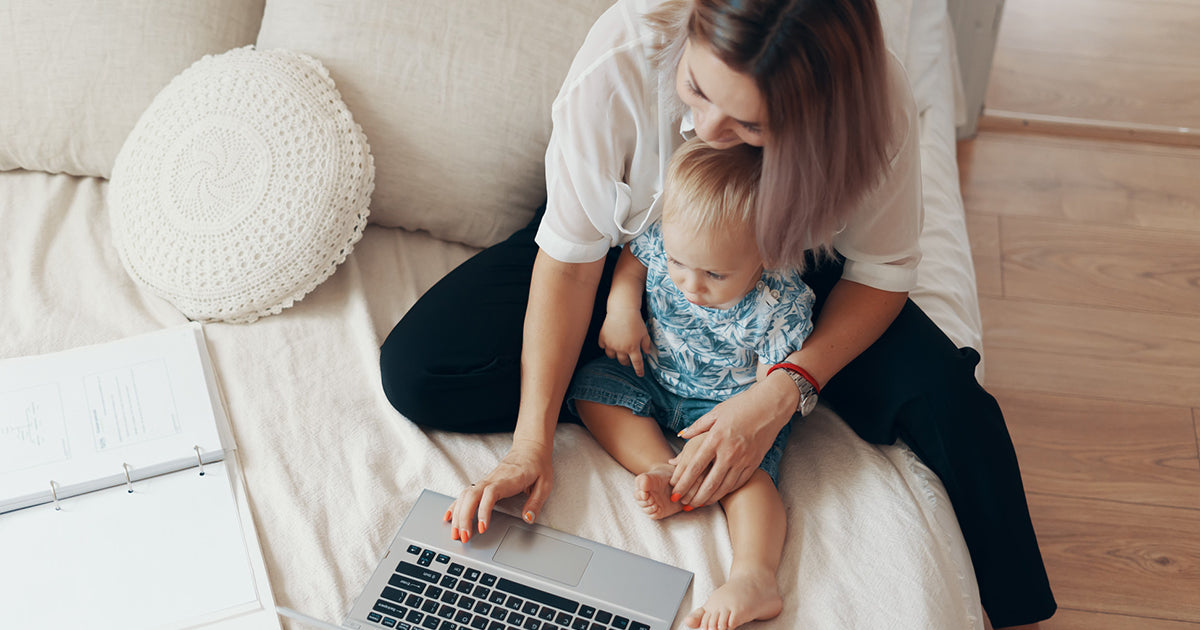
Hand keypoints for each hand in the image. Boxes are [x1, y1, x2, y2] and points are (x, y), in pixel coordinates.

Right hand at [445, 438, 553, 541]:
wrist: (530, 447)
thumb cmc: (537, 465)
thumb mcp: (545, 484)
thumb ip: (536, 502)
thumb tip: (528, 519)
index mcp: (509, 479)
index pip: (490, 494)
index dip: (483, 510)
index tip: (481, 527)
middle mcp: (493, 479)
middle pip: (471, 496)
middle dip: (464, 518)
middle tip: (464, 537)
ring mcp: (486, 480)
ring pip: (465, 495)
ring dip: (458, 515)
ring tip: (456, 534)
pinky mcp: (483, 483)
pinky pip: (465, 493)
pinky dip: (455, 505)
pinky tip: (449, 517)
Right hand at [598, 309, 653, 376]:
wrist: (622, 309)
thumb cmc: (636, 321)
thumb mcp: (645, 333)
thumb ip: (646, 344)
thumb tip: (646, 353)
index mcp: (633, 348)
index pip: (637, 363)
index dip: (639, 370)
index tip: (640, 375)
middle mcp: (621, 348)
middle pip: (623, 361)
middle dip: (627, 362)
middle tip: (629, 360)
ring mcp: (611, 344)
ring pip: (611, 356)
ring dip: (616, 355)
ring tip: (619, 351)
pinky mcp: (603, 338)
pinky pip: (603, 347)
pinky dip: (606, 346)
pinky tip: (610, 343)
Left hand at [669, 376, 796, 507]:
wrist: (770, 406)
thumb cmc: (741, 406)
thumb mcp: (716, 413)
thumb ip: (697, 427)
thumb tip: (681, 435)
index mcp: (716, 438)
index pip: (695, 466)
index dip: (683, 482)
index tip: (675, 493)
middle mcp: (729, 452)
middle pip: (709, 482)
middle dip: (695, 496)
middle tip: (684, 505)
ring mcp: (743, 459)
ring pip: (724, 486)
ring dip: (710, 498)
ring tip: (699, 504)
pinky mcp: (754, 463)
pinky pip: (738, 482)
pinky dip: (727, 491)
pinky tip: (718, 495)